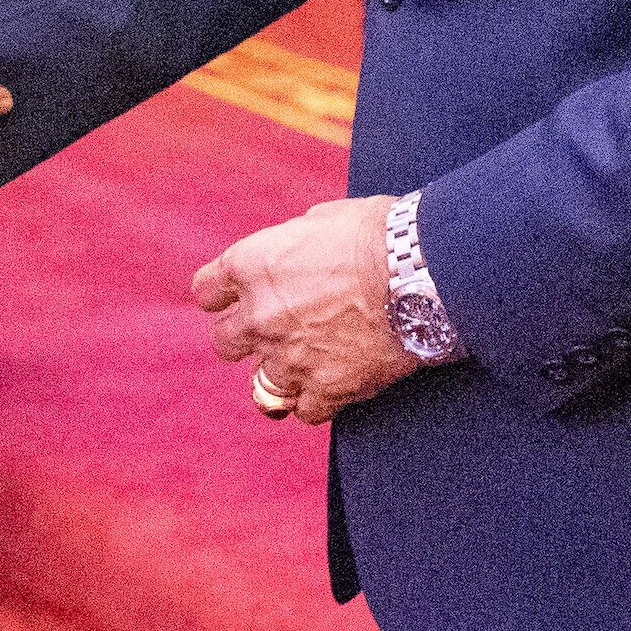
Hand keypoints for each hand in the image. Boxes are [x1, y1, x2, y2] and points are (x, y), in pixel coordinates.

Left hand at [194, 195, 420, 423]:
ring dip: (282, 374)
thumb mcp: (322, 219)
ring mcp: (289, 358)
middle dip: (245, 337)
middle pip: (224, 342)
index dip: (223, 295)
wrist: (424, 273)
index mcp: (251, 266)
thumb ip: (291, 244)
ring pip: (261, 385)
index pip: (206, 292)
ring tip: (310, 362)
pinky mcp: (325, 389)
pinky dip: (318, 401)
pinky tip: (335, 385)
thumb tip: (293, 252)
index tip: (238, 297)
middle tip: (273, 331)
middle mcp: (259, 316)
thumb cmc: (380, 234)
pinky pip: (304, 411)